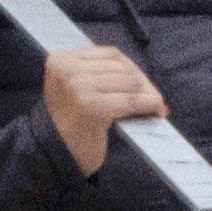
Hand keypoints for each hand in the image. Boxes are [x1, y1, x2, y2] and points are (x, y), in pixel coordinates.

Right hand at [35, 37, 163, 169]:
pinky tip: (157, 111)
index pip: (110, 54)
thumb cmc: (70, 125)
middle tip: (154, 98)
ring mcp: (77, 86)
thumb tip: (141, 76)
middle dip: (143, 83)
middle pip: (122, 66)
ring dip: (149, 94)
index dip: (133, 68)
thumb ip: (100, 75)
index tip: (144, 83)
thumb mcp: (75, 90)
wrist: (54, 156)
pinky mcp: (90, 105)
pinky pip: (132, 100)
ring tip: (155, 106)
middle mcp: (66, 69)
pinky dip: (150, 104)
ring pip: (131, 81)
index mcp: (60, 60)